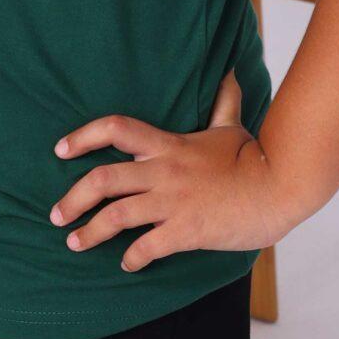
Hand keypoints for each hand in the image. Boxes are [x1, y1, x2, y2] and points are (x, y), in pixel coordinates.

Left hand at [50, 71, 302, 271]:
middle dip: (71, 200)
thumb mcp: (232, 128)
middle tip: (56, 216)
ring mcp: (173, 202)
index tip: (60, 150)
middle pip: (101, 181)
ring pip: (116, 217)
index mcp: (169, 145)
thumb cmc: (257, 159)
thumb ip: (223, 103)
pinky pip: (147, 247)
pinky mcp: (186, 231)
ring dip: (90, 233)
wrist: (282, 187)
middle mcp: (163, 172)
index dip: (82, 137)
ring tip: (75, 244)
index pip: (115, 129)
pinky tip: (127, 265)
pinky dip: (132, 259)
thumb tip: (228, 73)